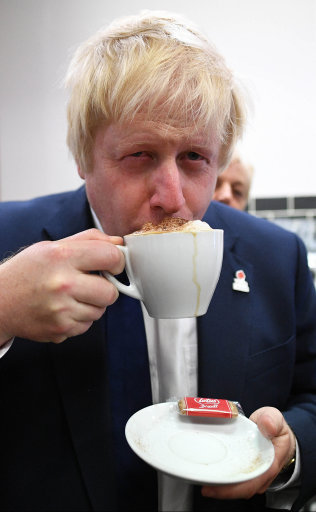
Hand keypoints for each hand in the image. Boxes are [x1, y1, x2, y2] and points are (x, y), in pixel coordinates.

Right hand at [0, 229, 123, 343]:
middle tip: (91, 283)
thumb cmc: (27, 271)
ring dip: (92, 304)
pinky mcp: (60, 330)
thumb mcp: (52, 246)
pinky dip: (80, 318)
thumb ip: (88, 240)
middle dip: (106, 288)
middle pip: (110, 292)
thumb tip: (118, 242)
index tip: (112, 264)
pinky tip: (64, 309)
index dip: (117, 261)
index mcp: (62, 256)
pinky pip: (87, 325)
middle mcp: (62, 283)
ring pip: (100, 311)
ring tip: (72, 296)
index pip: (111, 257)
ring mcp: (61, 310)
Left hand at [201, 406, 295, 499]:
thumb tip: (268, 426)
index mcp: (270, 464)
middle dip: (224, 491)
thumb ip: (271, 419)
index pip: (253, 482)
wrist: (278, 434)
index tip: (217, 487)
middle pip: (243, 489)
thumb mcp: (274, 417)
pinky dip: (224, 481)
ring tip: (204, 482)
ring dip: (222, 488)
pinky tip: (212, 476)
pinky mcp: (247, 473)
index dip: (234, 488)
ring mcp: (255, 476)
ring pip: (238, 488)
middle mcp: (263, 474)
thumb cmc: (275, 428)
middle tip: (205, 488)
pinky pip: (236, 481)